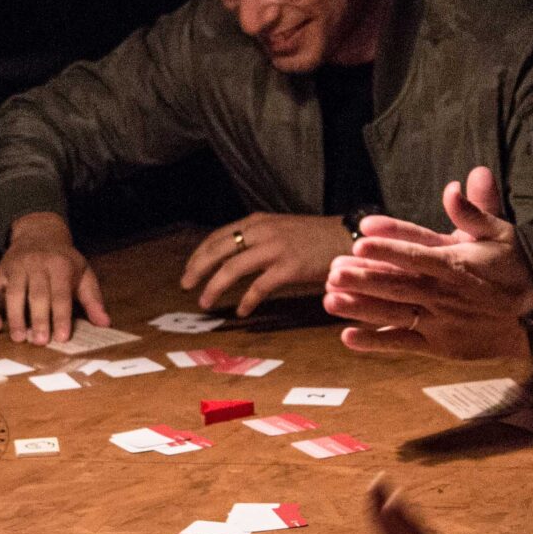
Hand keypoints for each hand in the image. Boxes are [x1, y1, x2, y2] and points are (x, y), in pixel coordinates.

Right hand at [0, 211, 106, 344]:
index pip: (61, 294)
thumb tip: (105, 323)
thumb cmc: (64, 260)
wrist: (39, 233)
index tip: (62, 337)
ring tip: (19, 338)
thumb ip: (93, 299)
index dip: (61, 316)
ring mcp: (15, 267)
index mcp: (60, 265)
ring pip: (12, 293)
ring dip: (15, 317)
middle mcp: (36, 263)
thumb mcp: (83, 273)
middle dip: (39, 319)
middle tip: (40, 342)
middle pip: (37, 294)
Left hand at [181, 213, 347, 315]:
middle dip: (197, 269)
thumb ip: (257, 240)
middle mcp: (262, 231)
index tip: (189, 271)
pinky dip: (246, 300)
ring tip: (205, 303)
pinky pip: (259, 286)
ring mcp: (276, 248)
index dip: (199, 255)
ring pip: (233, 268)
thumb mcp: (280, 230)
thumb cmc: (314, 238)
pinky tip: (241, 312)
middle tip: (185, 286)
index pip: (217, 236)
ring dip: (214, 287)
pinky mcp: (290, 266)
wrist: (347, 238)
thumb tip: (231, 258)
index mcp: (258, 221)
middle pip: (218, 250)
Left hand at [324, 168, 532, 358]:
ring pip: (395, 312)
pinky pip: (404, 342)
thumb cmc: (517, 272)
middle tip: (333, 271)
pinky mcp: (440, 345)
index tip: (361, 237)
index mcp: (455, 263)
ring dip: (361, 307)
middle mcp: (443, 293)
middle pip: (398, 283)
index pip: (417, 251)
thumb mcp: (501, 234)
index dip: (389, 244)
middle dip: (364, 278)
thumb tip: (456, 184)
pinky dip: (376, 341)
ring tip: (329, 300)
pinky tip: (348, 337)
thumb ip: (475, 210)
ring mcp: (440, 321)